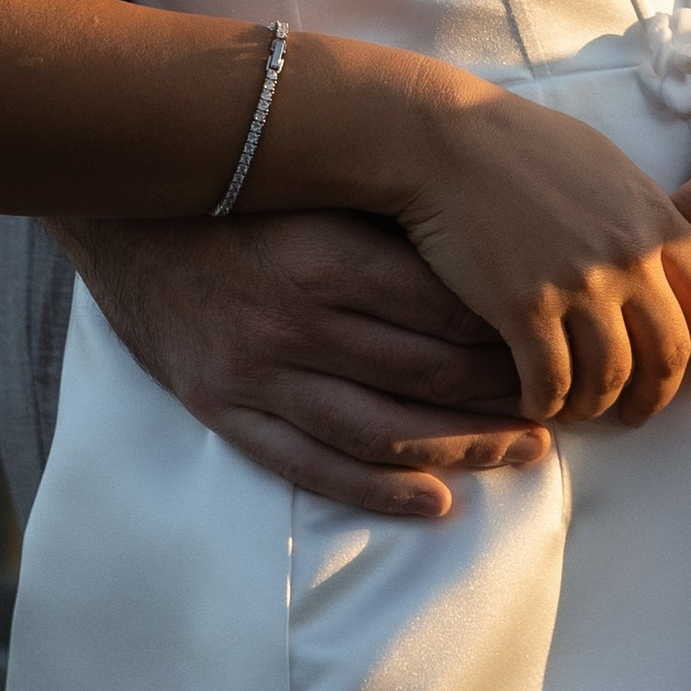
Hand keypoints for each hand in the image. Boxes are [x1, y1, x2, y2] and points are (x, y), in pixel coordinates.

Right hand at [56, 207, 551, 518]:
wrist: (127, 215)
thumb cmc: (245, 194)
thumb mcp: (323, 189)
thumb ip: (397, 221)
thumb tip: (503, 254)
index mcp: (328, 256)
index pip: (445, 312)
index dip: (513, 335)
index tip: (560, 341)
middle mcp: (295, 322)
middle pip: (425, 376)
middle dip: (503, 396)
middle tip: (563, 405)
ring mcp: (257, 375)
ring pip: (380, 432)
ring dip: (461, 449)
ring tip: (524, 453)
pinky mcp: (225, 410)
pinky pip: (311, 467)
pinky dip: (379, 493)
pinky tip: (438, 501)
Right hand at [393, 83, 690, 426]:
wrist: (451, 141)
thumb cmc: (525, 145)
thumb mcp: (609, 168)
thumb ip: (644, 217)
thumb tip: (665, 262)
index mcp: (655, 218)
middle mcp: (628, 256)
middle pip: (668, 352)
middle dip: (658, 394)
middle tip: (640, 411)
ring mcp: (579, 284)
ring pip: (611, 377)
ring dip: (598, 405)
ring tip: (582, 409)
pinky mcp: (525, 308)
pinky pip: (553, 382)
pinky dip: (549, 403)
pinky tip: (537, 400)